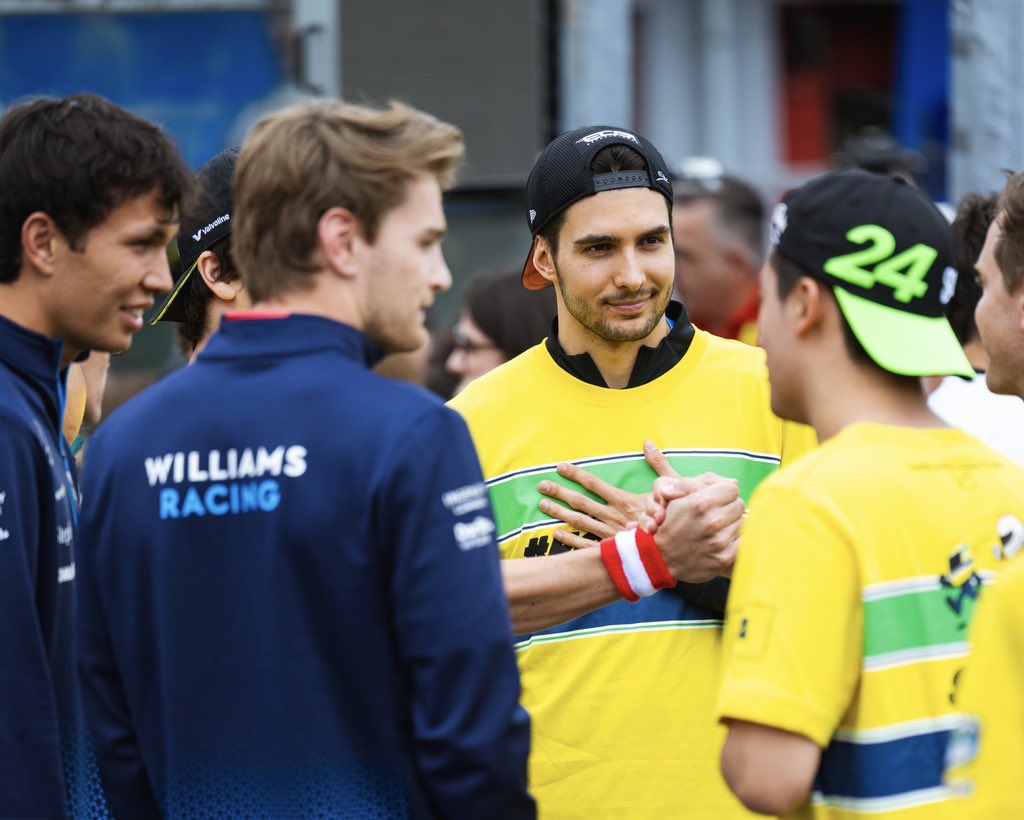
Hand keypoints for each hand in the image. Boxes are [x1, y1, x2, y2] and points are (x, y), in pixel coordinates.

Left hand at [538, 441, 679, 548]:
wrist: (679, 552)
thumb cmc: (677, 519)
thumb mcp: (673, 488)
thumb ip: (659, 465)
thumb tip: (649, 443)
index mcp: (624, 501)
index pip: (594, 484)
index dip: (576, 474)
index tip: (560, 467)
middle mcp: (613, 517)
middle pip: (580, 502)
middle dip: (560, 493)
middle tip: (541, 486)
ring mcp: (610, 535)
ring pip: (579, 523)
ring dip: (559, 513)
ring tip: (543, 505)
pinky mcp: (612, 551)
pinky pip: (586, 546)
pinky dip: (570, 540)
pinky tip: (556, 534)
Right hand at [645, 475, 744, 582]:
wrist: (659, 559)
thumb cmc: (667, 524)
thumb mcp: (674, 497)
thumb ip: (699, 483)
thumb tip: (733, 482)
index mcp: (701, 503)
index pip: (732, 489)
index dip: (724, 492)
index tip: (718, 499)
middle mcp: (712, 521)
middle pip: (740, 505)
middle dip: (729, 507)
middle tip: (717, 513)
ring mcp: (720, 541)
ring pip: (742, 523)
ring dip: (731, 523)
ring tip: (716, 528)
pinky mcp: (725, 557)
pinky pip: (743, 541)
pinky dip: (735, 539)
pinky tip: (722, 540)